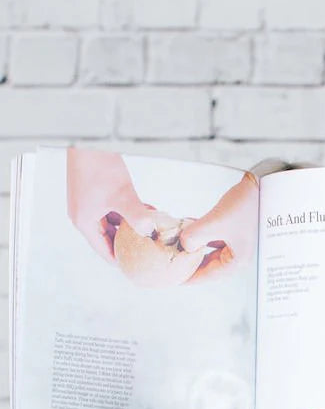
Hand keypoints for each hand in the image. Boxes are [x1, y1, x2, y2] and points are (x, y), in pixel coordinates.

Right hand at [66, 147, 157, 265]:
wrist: (88, 138)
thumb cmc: (99, 165)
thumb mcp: (122, 194)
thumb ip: (137, 216)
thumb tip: (151, 233)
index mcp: (84, 223)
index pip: (105, 252)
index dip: (123, 262)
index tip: (143, 269)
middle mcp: (84, 216)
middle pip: (111, 239)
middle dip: (132, 243)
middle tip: (154, 250)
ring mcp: (90, 205)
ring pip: (115, 224)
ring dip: (134, 226)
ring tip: (155, 228)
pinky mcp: (97, 194)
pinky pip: (115, 210)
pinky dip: (130, 212)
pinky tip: (149, 210)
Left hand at [179, 174, 259, 282]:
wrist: (259, 185)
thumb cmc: (245, 205)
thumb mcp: (216, 222)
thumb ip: (195, 236)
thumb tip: (182, 244)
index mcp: (237, 261)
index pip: (209, 275)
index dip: (191, 277)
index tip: (175, 279)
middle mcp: (237, 255)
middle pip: (209, 265)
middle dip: (191, 262)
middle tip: (173, 263)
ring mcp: (235, 243)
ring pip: (209, 251)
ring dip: (194, 248)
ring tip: (178, 247)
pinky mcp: (232, 231)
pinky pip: (211, 239)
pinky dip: (200, 236)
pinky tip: (189, 230)